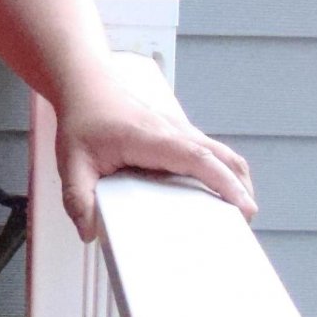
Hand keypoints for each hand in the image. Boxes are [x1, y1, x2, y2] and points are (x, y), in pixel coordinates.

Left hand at [54, 70, 256, 242]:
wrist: (87, 86)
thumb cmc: (83, 118)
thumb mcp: (72, 162)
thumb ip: (78, 198)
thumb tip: (90, 231)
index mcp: (153, 138)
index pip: (199, 158)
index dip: (224, 183)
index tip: (243, 206)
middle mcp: (174, 132)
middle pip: (223, 157)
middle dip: (241, 188)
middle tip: (244, 222)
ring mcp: (180, 132)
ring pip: (221, 153)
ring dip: (236, 180)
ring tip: (237, 214)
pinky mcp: (178, 135)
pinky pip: (210, 152)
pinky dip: (223, 172)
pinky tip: (217, 194)